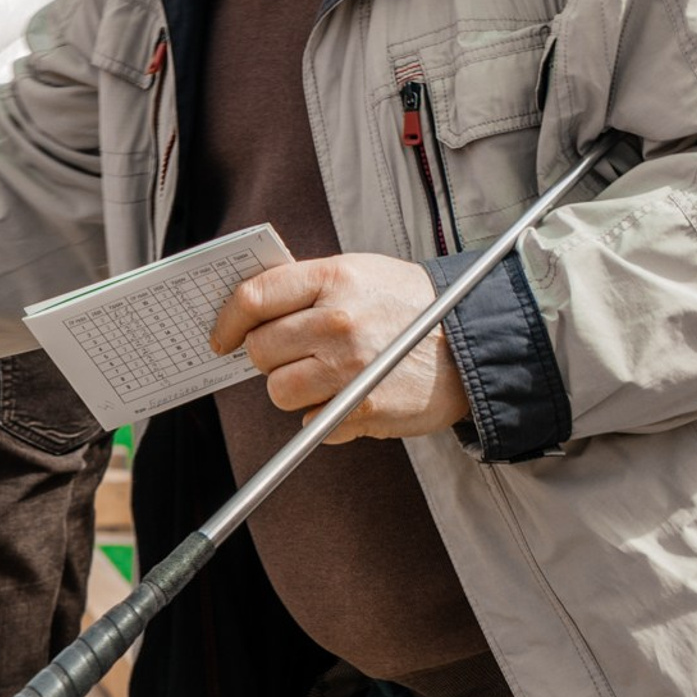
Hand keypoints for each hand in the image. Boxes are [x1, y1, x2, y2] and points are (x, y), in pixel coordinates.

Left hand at [210, 253, 465, 438]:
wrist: (474, 345)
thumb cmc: (409, 307)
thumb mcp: (361, 274)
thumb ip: (307, 287)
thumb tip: (247, 309)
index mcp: (334, 278)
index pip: (253, 298)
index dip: (227, 322)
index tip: (222, 339)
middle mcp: (338, 321)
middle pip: (260, 350)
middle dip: (268, 358)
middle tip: (294, 356)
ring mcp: (350, 367)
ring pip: (278, 391)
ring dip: (294, 390)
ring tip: (328, 377)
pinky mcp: (361, 409)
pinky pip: (310, 423)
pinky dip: (322, 418)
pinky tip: (351, 397)